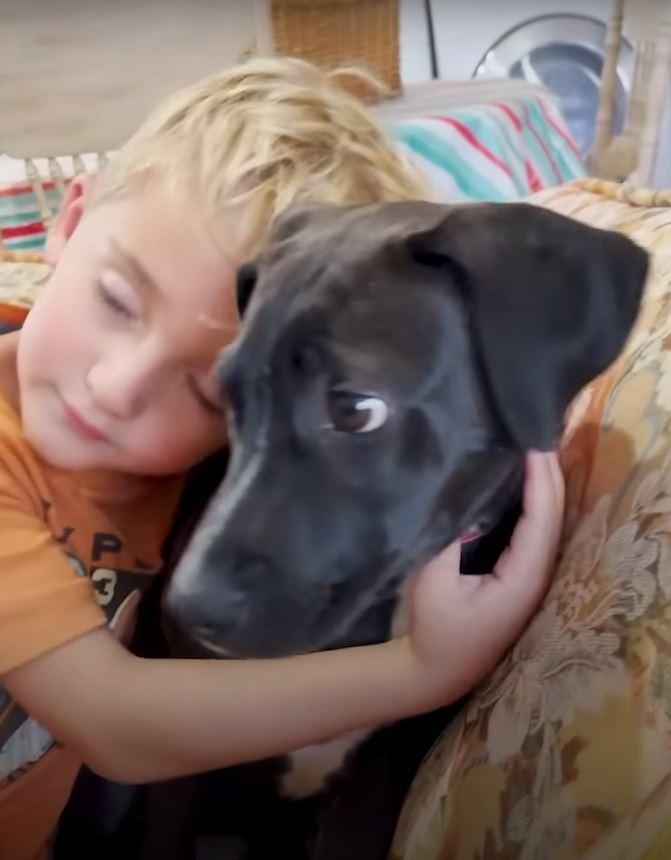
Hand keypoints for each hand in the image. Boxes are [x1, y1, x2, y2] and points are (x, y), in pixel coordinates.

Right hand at [406, 451, 563, 699]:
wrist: (437, 670)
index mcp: (520, 580)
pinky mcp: (520, 581)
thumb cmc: (433, 628)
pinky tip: (530, 489)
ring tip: (539, 455)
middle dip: (549, 478)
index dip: (540, 483)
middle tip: (540, 439)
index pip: (540, 522)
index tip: (533, 448)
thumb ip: (453, 543)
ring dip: (547, 490)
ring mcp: (531, 582)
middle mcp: (535, 579)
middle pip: (554, 521)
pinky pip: (537, 536)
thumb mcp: (434, 582)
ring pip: (550, 528)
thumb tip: (475, 511)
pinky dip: (537, 507)